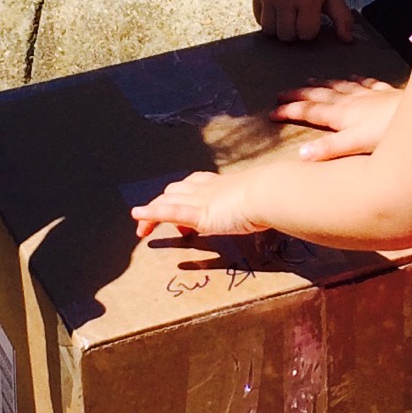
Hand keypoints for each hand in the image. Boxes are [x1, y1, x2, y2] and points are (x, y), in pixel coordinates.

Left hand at [130, 168, 271, 245]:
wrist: (271, 192)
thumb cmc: (273, 195)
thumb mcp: (264, 200)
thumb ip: (261, 205)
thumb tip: (274, 212)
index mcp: (222, 184)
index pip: (194, 184)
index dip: (183, 194)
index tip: (181, 205)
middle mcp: (207, 189)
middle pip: (175, 192)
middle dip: (162, 203)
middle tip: (155, 222)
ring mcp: (201, 200)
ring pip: (167, 201)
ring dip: (151, 212)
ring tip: (141, 228)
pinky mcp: (199, 214)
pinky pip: (169, 212)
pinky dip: (151, 214)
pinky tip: (137, 217)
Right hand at [253, 0, 355, 44]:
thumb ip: (343, 17)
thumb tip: (348, 40)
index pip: (305, 33)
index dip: (311, 31)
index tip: (313, 19)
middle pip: (286, 35)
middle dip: (295, 33)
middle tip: (300, 20)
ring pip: (269, 30)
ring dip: (279, 29)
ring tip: (288, 18)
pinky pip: (258, 18)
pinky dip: (268, 20)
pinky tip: (278, 11)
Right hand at [273, 76, 399, 160]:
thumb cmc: (390, 134)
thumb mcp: (356, 145)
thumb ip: (330, 150)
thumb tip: (301, 155)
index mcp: (342, 115)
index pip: (310, 111)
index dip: (290, 110)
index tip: (272, 112)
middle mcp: (353, 102)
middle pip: (321, 95)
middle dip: (300, 94)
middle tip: (282, 91)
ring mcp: (370, 95)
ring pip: (341, 86)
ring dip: (324, 84)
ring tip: (311, 80)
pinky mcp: (387, 93)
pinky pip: (367, 83)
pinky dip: (356, 79)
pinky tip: (354, 77)